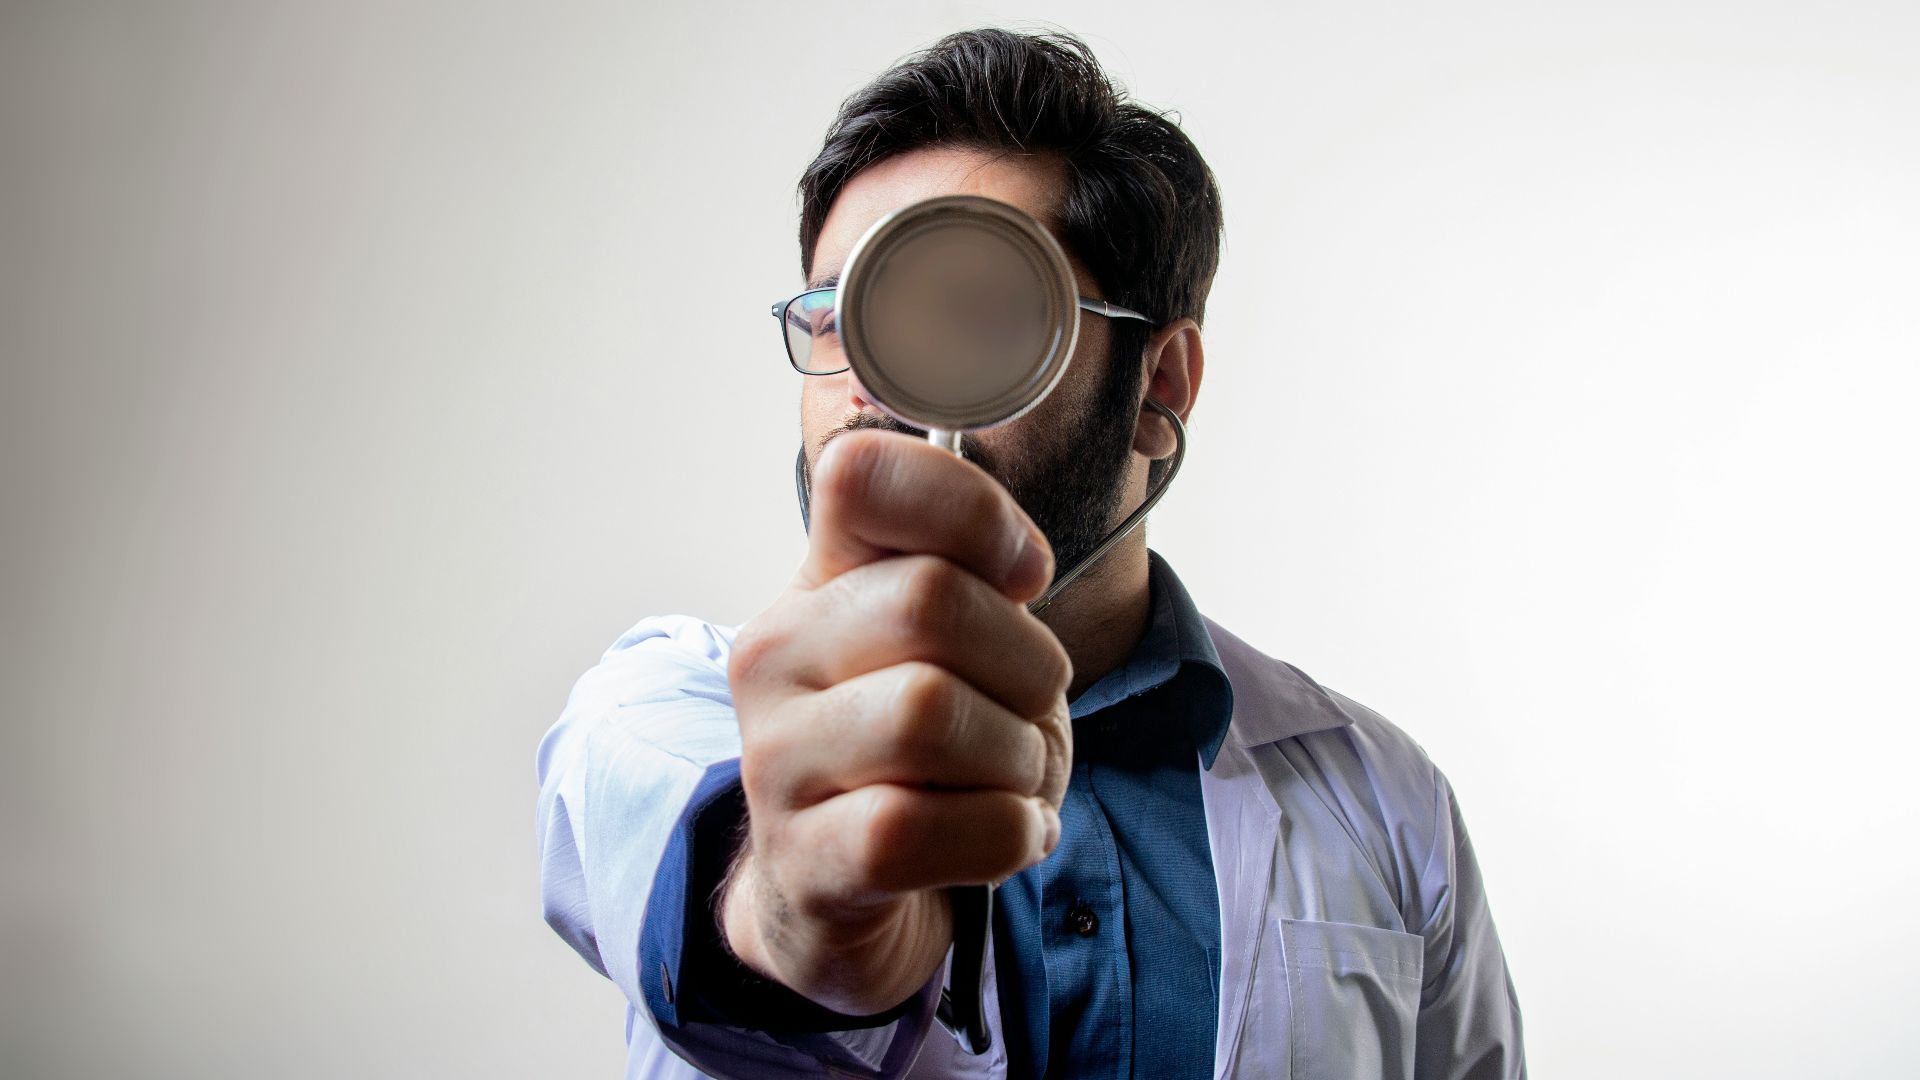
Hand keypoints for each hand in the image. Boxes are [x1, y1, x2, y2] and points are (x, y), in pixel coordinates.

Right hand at [720, 429, 1072, 1015]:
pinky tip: (1010, 836)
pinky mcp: (803, 859)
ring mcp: (776, 759)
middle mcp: (776, 654)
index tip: (1023, 574)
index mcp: (820, 580)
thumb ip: (978, 579)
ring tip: (1015, 780)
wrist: (843, 890)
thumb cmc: (924, 754)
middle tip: (1030, 710)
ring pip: (928, 713)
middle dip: (1026, 663)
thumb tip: (1017, 566)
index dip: (971, 508)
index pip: (862, 474)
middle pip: (929, 600)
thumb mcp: (958, 647)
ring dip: (1018, 757)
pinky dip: (1005, 834)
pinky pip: (922, 828)